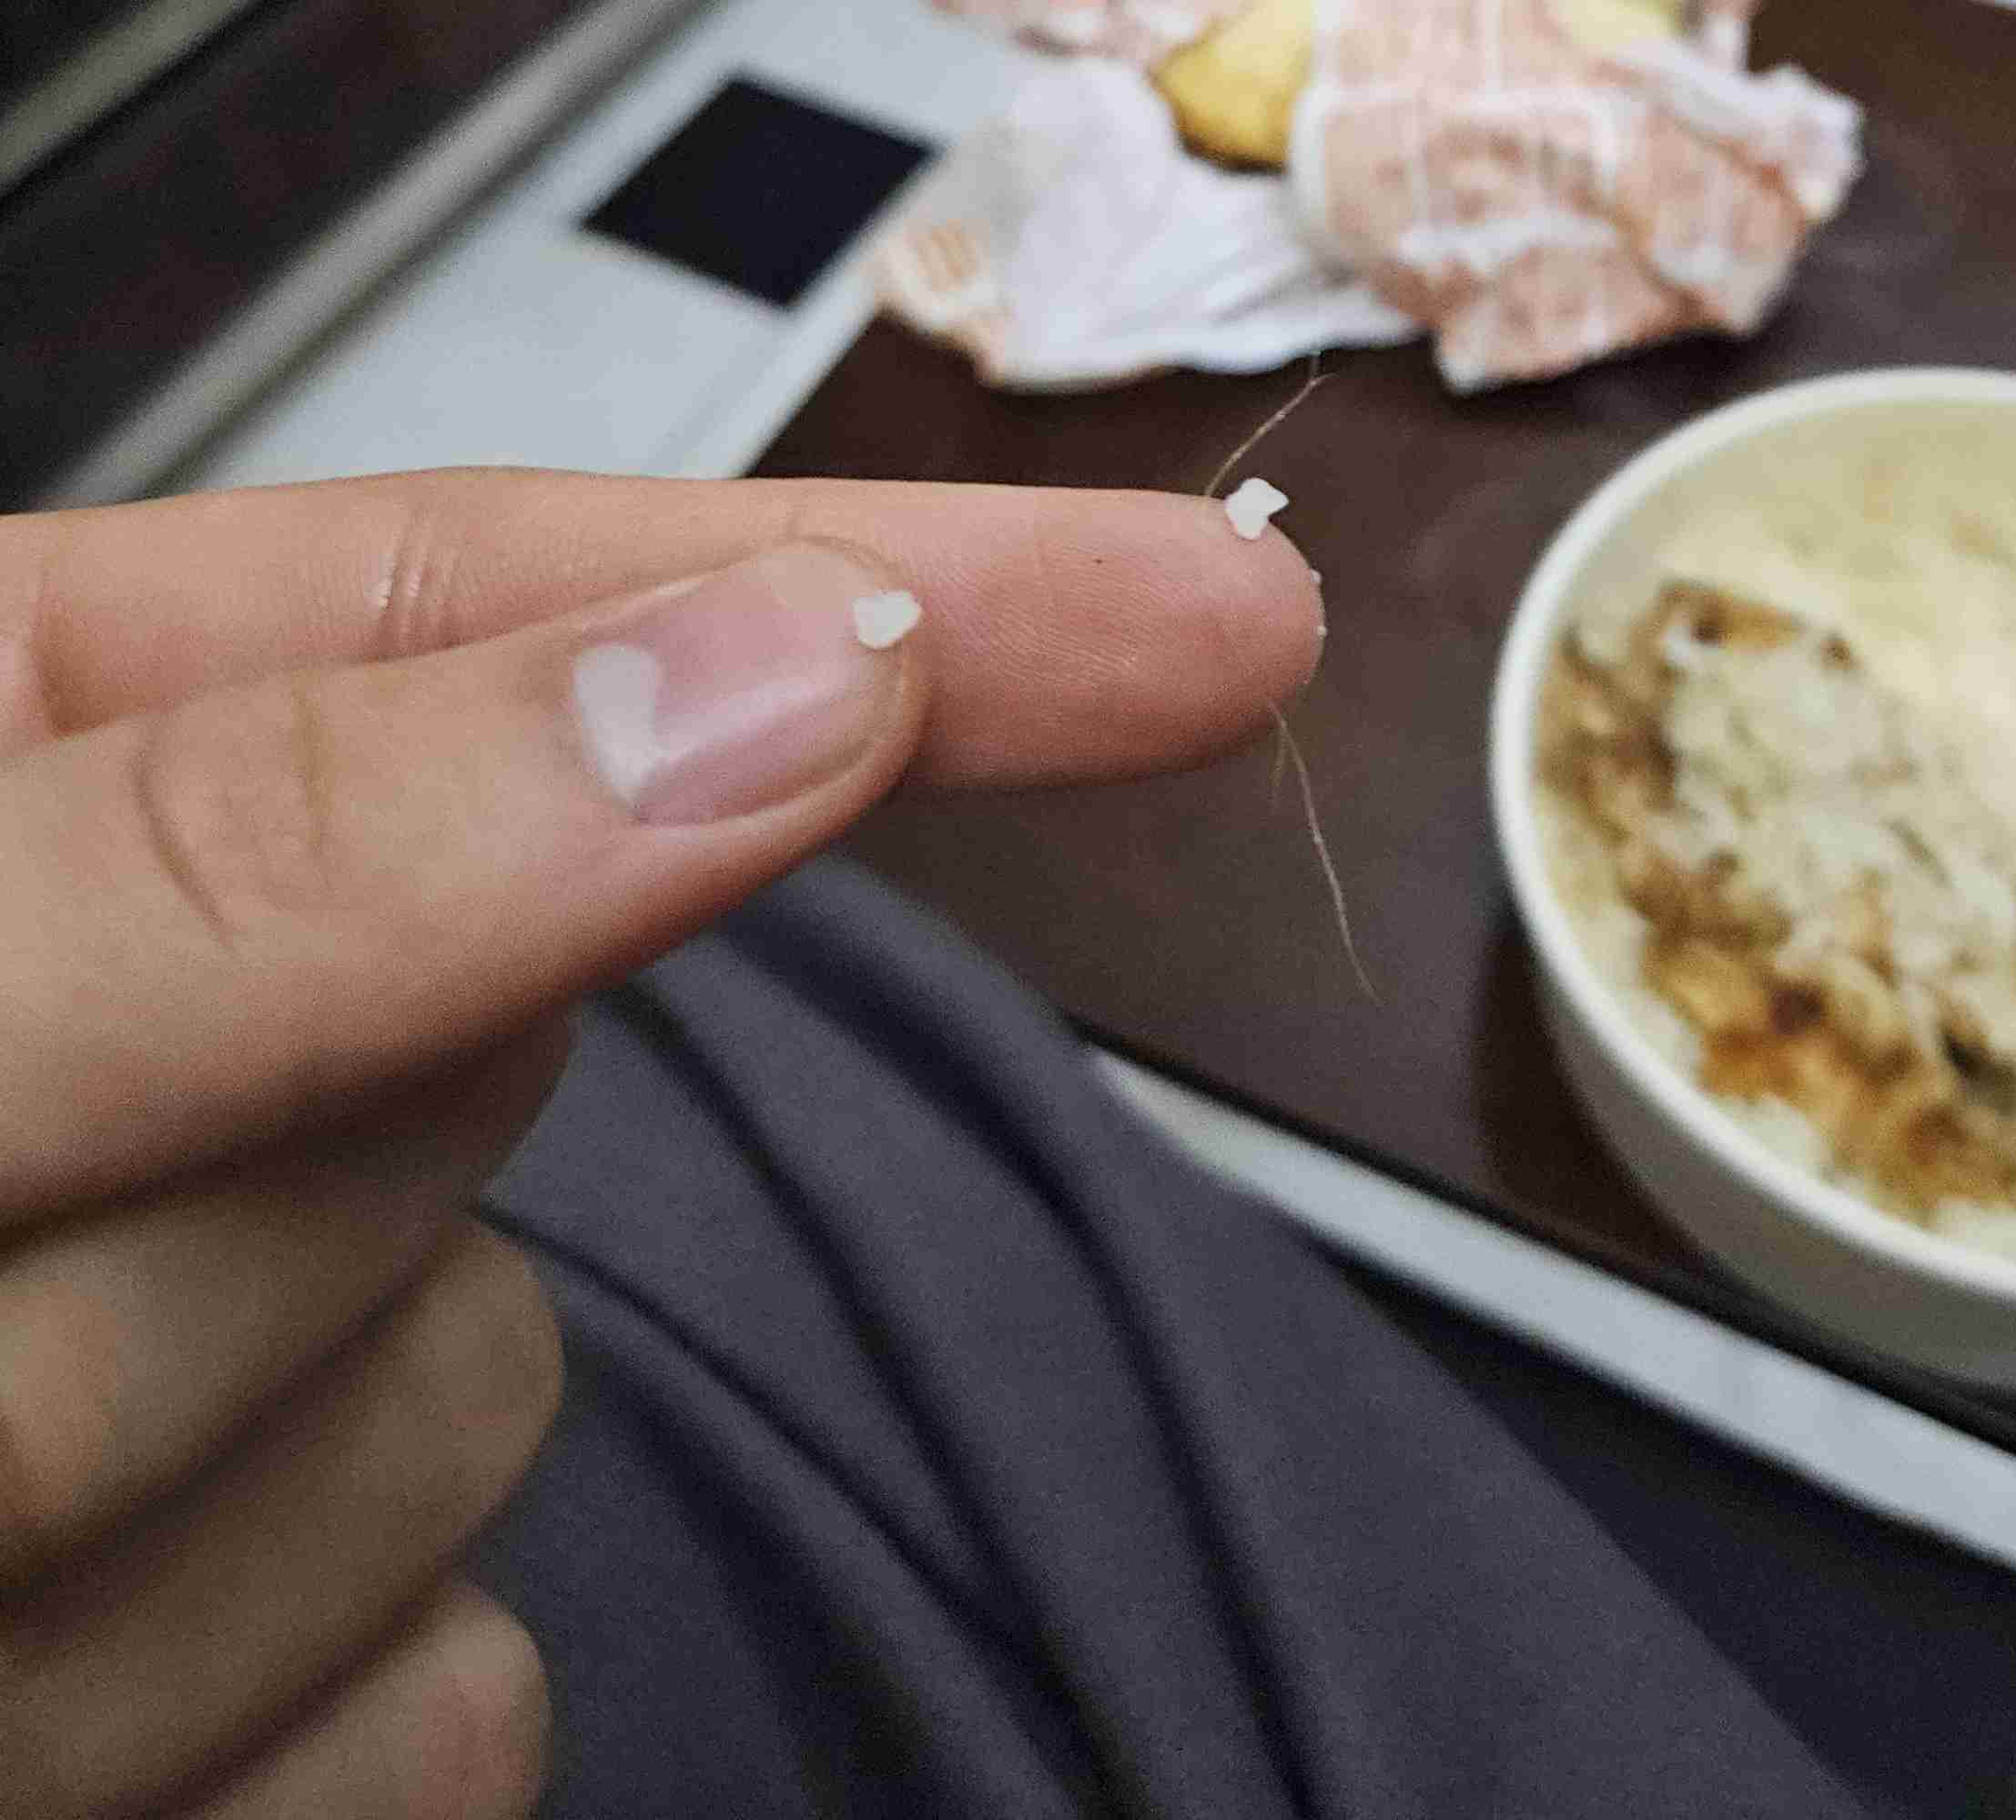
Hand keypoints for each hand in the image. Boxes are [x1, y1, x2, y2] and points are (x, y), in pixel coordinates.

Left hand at [0, 469, 1317, 1815]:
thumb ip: (289, 854)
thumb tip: (783, 677)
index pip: (530, 610)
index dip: (894, 599)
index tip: (1217, 618)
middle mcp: (123, 1045)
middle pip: (494, 1054)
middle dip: (273, 1225)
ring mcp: (197, 1370)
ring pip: (477, 1407)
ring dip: (205, 1535)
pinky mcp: (254, 1659)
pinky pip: (442, 1698)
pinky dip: (259, 1750)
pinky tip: (32, 1756)